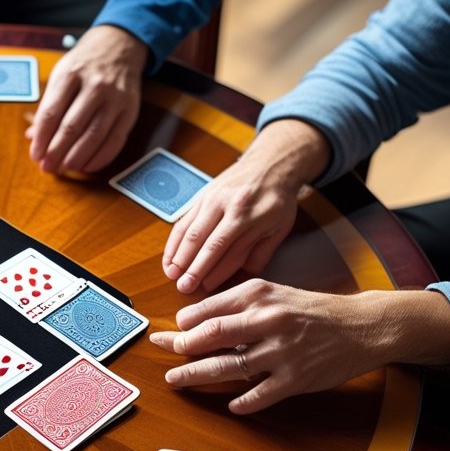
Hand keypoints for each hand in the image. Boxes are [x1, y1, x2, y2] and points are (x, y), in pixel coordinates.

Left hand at [28, 25, 146, 173]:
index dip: (41, 139)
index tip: (35, 155)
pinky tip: (87, 166)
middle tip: (47, 168)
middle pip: (71, 127)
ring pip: (94, 136)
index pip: (51, 113)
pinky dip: (100, 158)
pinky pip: (115, 141)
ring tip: (65, 168)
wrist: (119, 46)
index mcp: (71, 75)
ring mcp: (115, 99)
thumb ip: (48, 105)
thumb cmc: (84, 66)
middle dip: (56, 152)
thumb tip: (32, 137)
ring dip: (76, 158)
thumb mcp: (61, 75)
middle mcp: (94, 86)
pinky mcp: (130, 111)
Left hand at [149, 280, 449, 413]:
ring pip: (229, 366)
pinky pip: (259, 394)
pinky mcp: (296, 379)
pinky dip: (242, 402)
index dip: (185, 323)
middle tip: (162, 352)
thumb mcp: (277, 295)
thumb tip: (197, 320)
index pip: (210, 309)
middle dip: (181, 347)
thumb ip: (240, 305)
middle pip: (212, 336)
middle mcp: (269, 321)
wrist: (364, 326)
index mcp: (261, 296)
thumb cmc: (314, 311)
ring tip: (176, 379)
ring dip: (197, 374)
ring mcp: (282, 352)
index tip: (171, 331)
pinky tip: (230, 405)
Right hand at [162, 119, 329, 293]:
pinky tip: (169, 258)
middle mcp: (228, 206)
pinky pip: (183, 222)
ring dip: (178, 256)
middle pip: (204, 241)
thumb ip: (262, 252)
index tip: (205, 288)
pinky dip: (174, 242)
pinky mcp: (201, 197)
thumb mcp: (280, 227)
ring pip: (190, 231)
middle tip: (183, 287)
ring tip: (171, 275)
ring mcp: (212, 200)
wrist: (270, 162)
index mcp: (249, 216)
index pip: (227, 249)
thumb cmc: (276, 198)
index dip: (214, 271)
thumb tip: (244, 274)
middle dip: (191, 267)